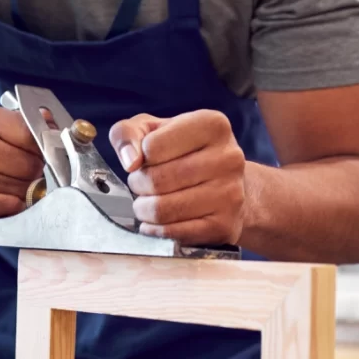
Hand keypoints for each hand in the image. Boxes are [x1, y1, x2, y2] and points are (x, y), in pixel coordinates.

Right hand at [0, 103, 44, 222]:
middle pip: (29, 164)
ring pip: (22, 187)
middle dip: (35, 171)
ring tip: (11, 184)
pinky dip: (15, 204)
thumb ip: (25, 123)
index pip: (31, 135)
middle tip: (25, 172)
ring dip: (25, 190)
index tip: (39, 153)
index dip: (42, 148)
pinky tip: (5, 198)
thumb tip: (52, 123)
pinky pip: (10, 205)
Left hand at [109, 110, 245, 245]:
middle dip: (138, 185)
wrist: (226, 183)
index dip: (141, 157)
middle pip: (157, 180)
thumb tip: (130, 160)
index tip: (147, 160)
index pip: (152, 147)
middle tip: (142, 185)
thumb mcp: (153, 129)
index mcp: (212, 124)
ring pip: (163, 209)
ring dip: (144, 209)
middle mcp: (228, 157)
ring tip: (147, 203)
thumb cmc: (184, 151)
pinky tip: (155, 223)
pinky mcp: (225, 224)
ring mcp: (230, 193)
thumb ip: (128, 133)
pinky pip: (174, 234)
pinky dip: (155, 230)